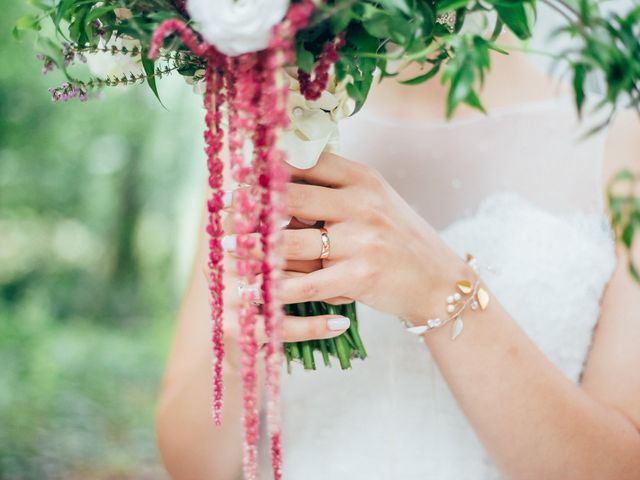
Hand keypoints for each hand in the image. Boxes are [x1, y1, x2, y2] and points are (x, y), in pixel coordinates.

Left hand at [225, 153, 471, 323]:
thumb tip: (285, 175)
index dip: (269, 165)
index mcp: (363, 178)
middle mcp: (361, 204)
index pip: (307, 162)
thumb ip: (337, 188)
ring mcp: (361, 241)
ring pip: (291, 241)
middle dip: (252, 202)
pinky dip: (275, 287)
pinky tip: (252, 287)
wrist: (438, 280)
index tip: (237, 167)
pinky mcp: (358, 277)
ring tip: (226, 246)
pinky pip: (305, 283)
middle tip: (221, 204)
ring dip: (252, 246)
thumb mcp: (375, 201)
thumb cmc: (399, 238)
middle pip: (292, 197)